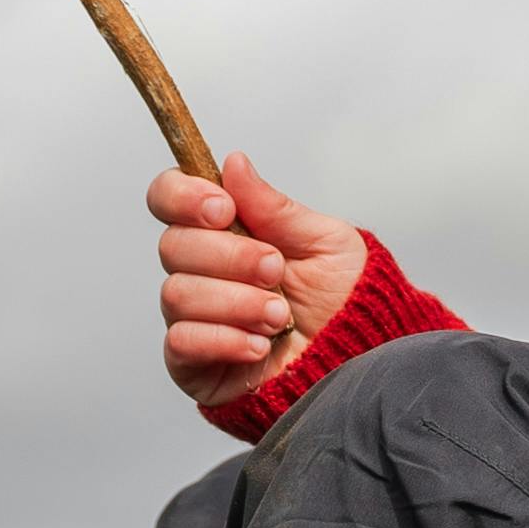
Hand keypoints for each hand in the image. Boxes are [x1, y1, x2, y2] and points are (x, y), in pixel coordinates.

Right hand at [147, 150, 368, 406]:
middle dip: (230, 256)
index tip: (222, 207)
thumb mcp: (324, 242)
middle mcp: (202, 271)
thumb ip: (275, 207)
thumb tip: (233, 164)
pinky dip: (224, 339)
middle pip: (173, 246)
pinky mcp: (192, 363)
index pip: (170, 198)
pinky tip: (259, 345)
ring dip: (237, 302)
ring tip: (280, 316)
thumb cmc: (345, 302)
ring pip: (178, 294)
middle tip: (276, 269)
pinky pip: (180, 342)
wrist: (358, 361)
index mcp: (225, 231)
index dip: (182, 196)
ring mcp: (194, 317)